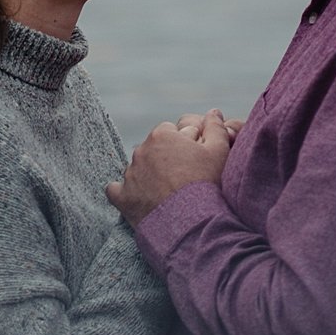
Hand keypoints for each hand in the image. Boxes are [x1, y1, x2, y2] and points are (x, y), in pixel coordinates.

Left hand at [107, 108, 233, 227]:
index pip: (171, 131)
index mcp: (162, 135)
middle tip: (183, 177)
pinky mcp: (123, 197)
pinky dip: (126, 193)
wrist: (191, 223)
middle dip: (165, 159)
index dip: (184, 144)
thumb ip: (215, 127)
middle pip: (153, 149)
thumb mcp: (219, 151)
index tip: (193, 159)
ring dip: (148, 176)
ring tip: (167, 193)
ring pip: (137, 169)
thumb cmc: (206, 184)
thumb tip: (213, 112)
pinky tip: (139, 199)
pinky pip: (116, 190)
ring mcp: (129, 174)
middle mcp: (140, 150)